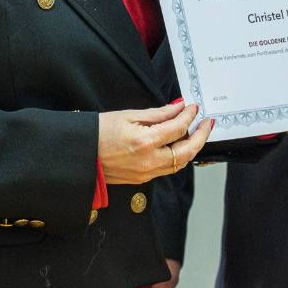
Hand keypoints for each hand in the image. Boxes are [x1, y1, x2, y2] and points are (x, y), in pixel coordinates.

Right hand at [98, 102, 212, 184]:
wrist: (80, 156)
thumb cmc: (98, 132)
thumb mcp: (128, 116)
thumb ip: (158, 114)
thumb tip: (178, 108)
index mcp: (145, 142)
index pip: (178, 128)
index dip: (189, 116)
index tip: (194, 108)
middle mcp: (149, 161)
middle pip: (186, 151)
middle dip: (201, 136)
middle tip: (207, 123)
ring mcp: (146, 173)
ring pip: (179, 163)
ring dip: (191, 148)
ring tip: (196, 133)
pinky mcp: (142, 179)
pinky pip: (167, 169)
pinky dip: (177, 156)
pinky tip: (178, 145)